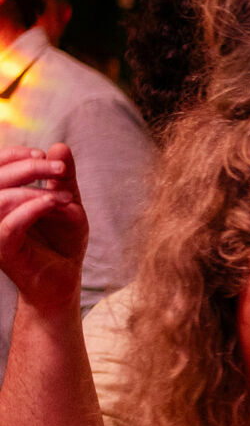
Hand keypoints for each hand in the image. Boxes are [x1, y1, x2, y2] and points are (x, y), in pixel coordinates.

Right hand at [0, 145, 87, 308]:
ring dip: (35, 190)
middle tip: (59, 168)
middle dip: (28, 168)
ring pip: (0, 199)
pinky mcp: (3, 250)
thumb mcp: (67, 203)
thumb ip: (62, 178)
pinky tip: (55, 203)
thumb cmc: (62, 241)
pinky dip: (33, 208)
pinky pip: (9, 225)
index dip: (11, 156)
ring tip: (65, 196)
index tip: (42, 155)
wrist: (65, 279)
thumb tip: (59, 146)